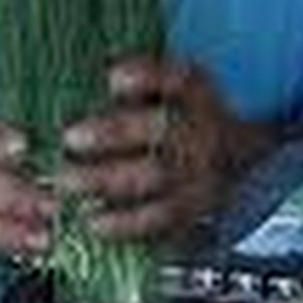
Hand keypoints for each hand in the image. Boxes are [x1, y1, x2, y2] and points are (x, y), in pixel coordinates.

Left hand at [53, 57, 260, 246]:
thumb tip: (94, 84)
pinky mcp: (194, 210)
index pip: (176, 79)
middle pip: (161, 128)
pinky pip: (161, 220)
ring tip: (68, 183)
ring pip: (156, 177)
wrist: (234, 157)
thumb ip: (137, 84)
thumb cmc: (181, 117)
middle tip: (69, 138)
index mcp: (195, 94)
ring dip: (108, 181)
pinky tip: (94, 222)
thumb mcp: (169, 90)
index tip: (113, 79)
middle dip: (113, 133)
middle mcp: (201, 131)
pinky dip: (126, 225)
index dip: (146, 77)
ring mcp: (200, 173)